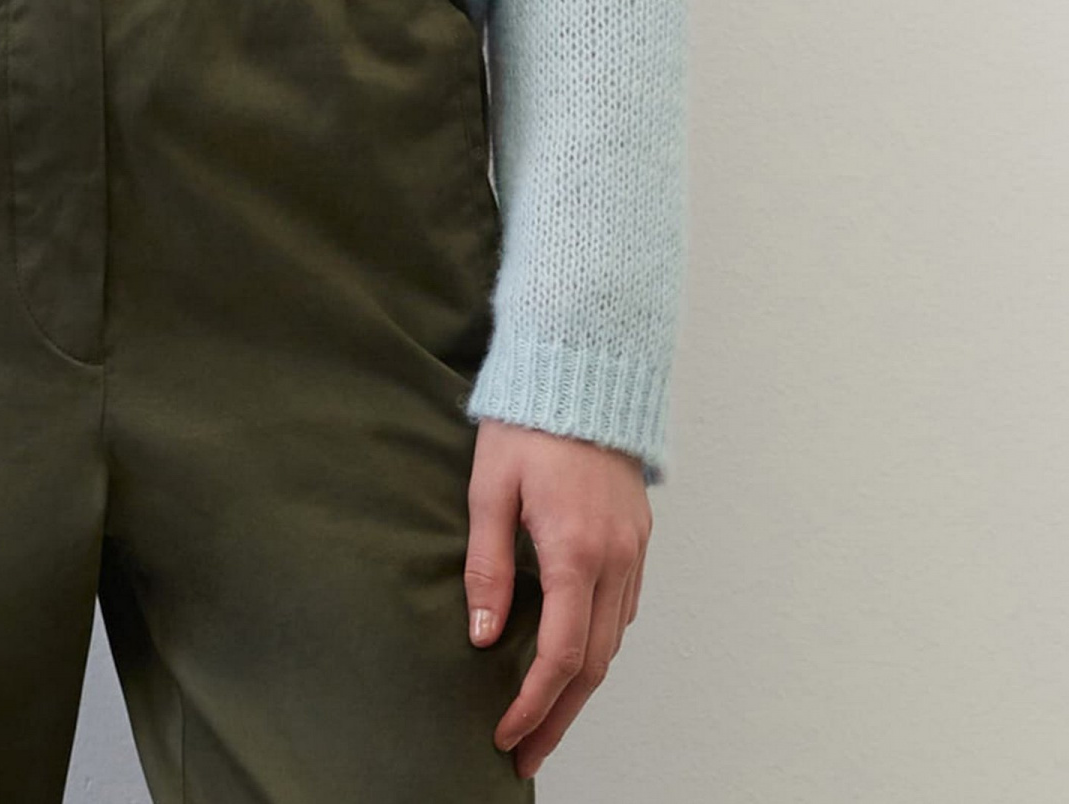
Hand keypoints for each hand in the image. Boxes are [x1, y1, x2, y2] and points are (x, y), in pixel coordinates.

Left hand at [464, 417, 651, 778]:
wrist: (581, 367)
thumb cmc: (527, 422)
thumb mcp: (489, 489)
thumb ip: (487, 566)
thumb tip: (481, 635)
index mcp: (576, 549)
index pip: (561, 655)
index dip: (533, 704)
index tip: (506, 735)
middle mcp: (615, 558)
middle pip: (595, 665)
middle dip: (559, 716)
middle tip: (526, 752)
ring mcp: (633, 549)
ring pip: (614, 641)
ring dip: (582, 687)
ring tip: (544, 717)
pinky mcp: (638, 537)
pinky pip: (623, 609)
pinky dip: (599, 644)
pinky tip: (573, 657)